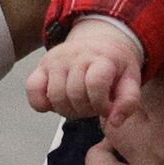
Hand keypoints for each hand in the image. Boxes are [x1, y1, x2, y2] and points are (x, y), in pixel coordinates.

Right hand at [27, 27, 144, 123]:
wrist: (100, 41)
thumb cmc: (115, 65)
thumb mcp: (130, 80)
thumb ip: (128, 102)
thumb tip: (115, 122)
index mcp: (101, 57)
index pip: (95, 84)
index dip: (101, 104)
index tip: (107, 108)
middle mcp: (76, 56)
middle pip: (74, 94)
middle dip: (85, 110)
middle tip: (93, 107)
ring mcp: (56, 60)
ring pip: (55, 96)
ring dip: (67, 109)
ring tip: (78, 104)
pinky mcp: (41, 66)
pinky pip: (32, 89)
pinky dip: (41, 103)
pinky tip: (56, 103)